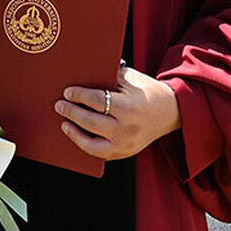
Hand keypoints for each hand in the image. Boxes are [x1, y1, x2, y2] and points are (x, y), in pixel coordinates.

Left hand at [55, 66, 177, 161]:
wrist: (170, 111)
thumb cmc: (147, 92)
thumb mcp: (130, 79)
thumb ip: (108, 78)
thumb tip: (81, 77)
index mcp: (129, 107)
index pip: (97, 101)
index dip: (79, 96)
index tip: (67, 92)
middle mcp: (127, 128)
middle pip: (90, 121)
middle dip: (71, 112)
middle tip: (59, 105)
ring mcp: (125, 144)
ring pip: (91, 144)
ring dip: (74, 133)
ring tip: (64, 123)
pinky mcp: (125, 153)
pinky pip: (99, 153)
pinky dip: (85, 145)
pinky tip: (77, 135)